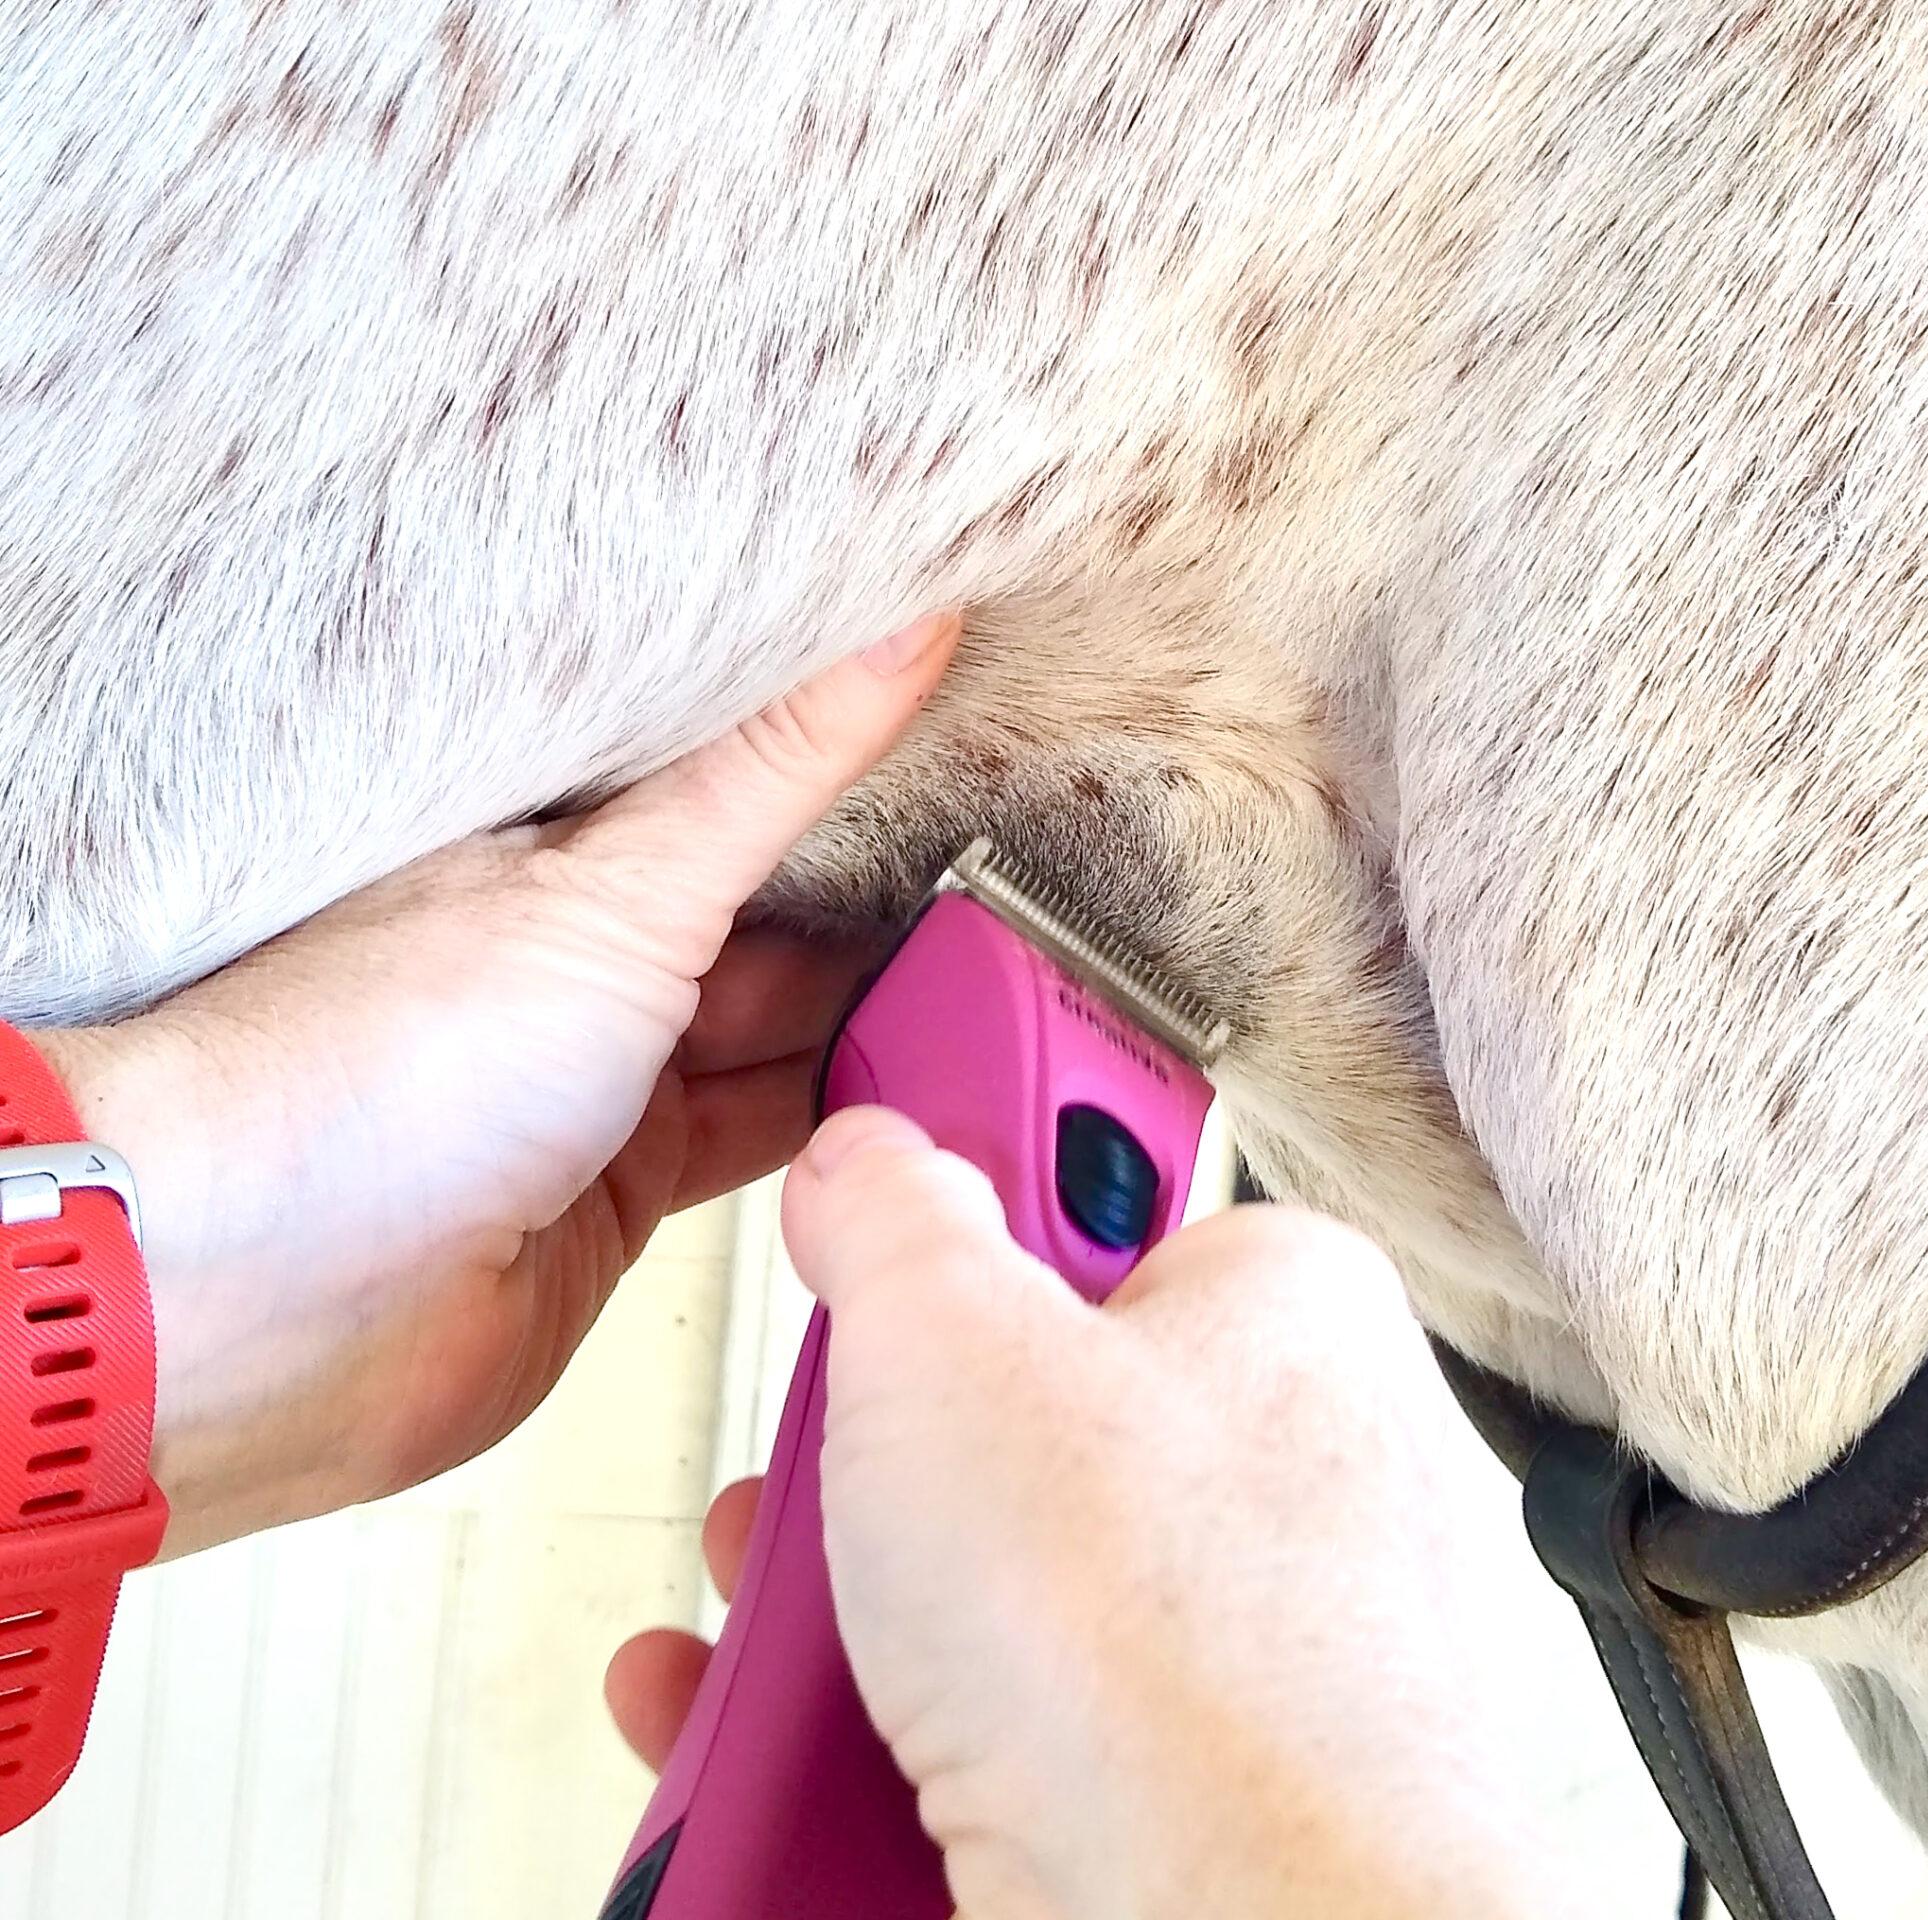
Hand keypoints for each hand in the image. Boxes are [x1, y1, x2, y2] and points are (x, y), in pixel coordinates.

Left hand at [32, 613, 960, 1554]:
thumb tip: (897, 626)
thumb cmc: (369, 1073)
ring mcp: (598, 1084)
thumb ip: (774, 766)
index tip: (977, 746)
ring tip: (997, 986)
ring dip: (870, 1024)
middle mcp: (574, 959)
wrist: (263, 1305)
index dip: (852, 765)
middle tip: (1018, 881)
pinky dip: (840, 1122)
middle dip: (883, 908)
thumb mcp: (618, 886)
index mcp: (551, 846)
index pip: (736, 781)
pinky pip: (762, 1139)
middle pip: (770, 916)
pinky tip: (917, 1094)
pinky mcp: (621, 1200)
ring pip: (779, 1033)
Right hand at [606, 1109, 1611, 1919]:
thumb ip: (896, 1216)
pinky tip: (778, 1780)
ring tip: (763, 1670)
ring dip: (831, 1642)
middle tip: (799, 1515)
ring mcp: (1245, 1657)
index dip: (955, 1255)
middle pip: (1012, 1441)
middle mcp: (1289, 1480)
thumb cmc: (1163, 1649)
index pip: (1094, 1232)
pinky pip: (1011, 1751)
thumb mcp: (954, 1341)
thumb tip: (875, 1159)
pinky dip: (875, 1768)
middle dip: (857, 1490)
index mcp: (1279, 1314)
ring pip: (995, 1613)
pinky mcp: (1190, 1800)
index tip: (861, 1269)